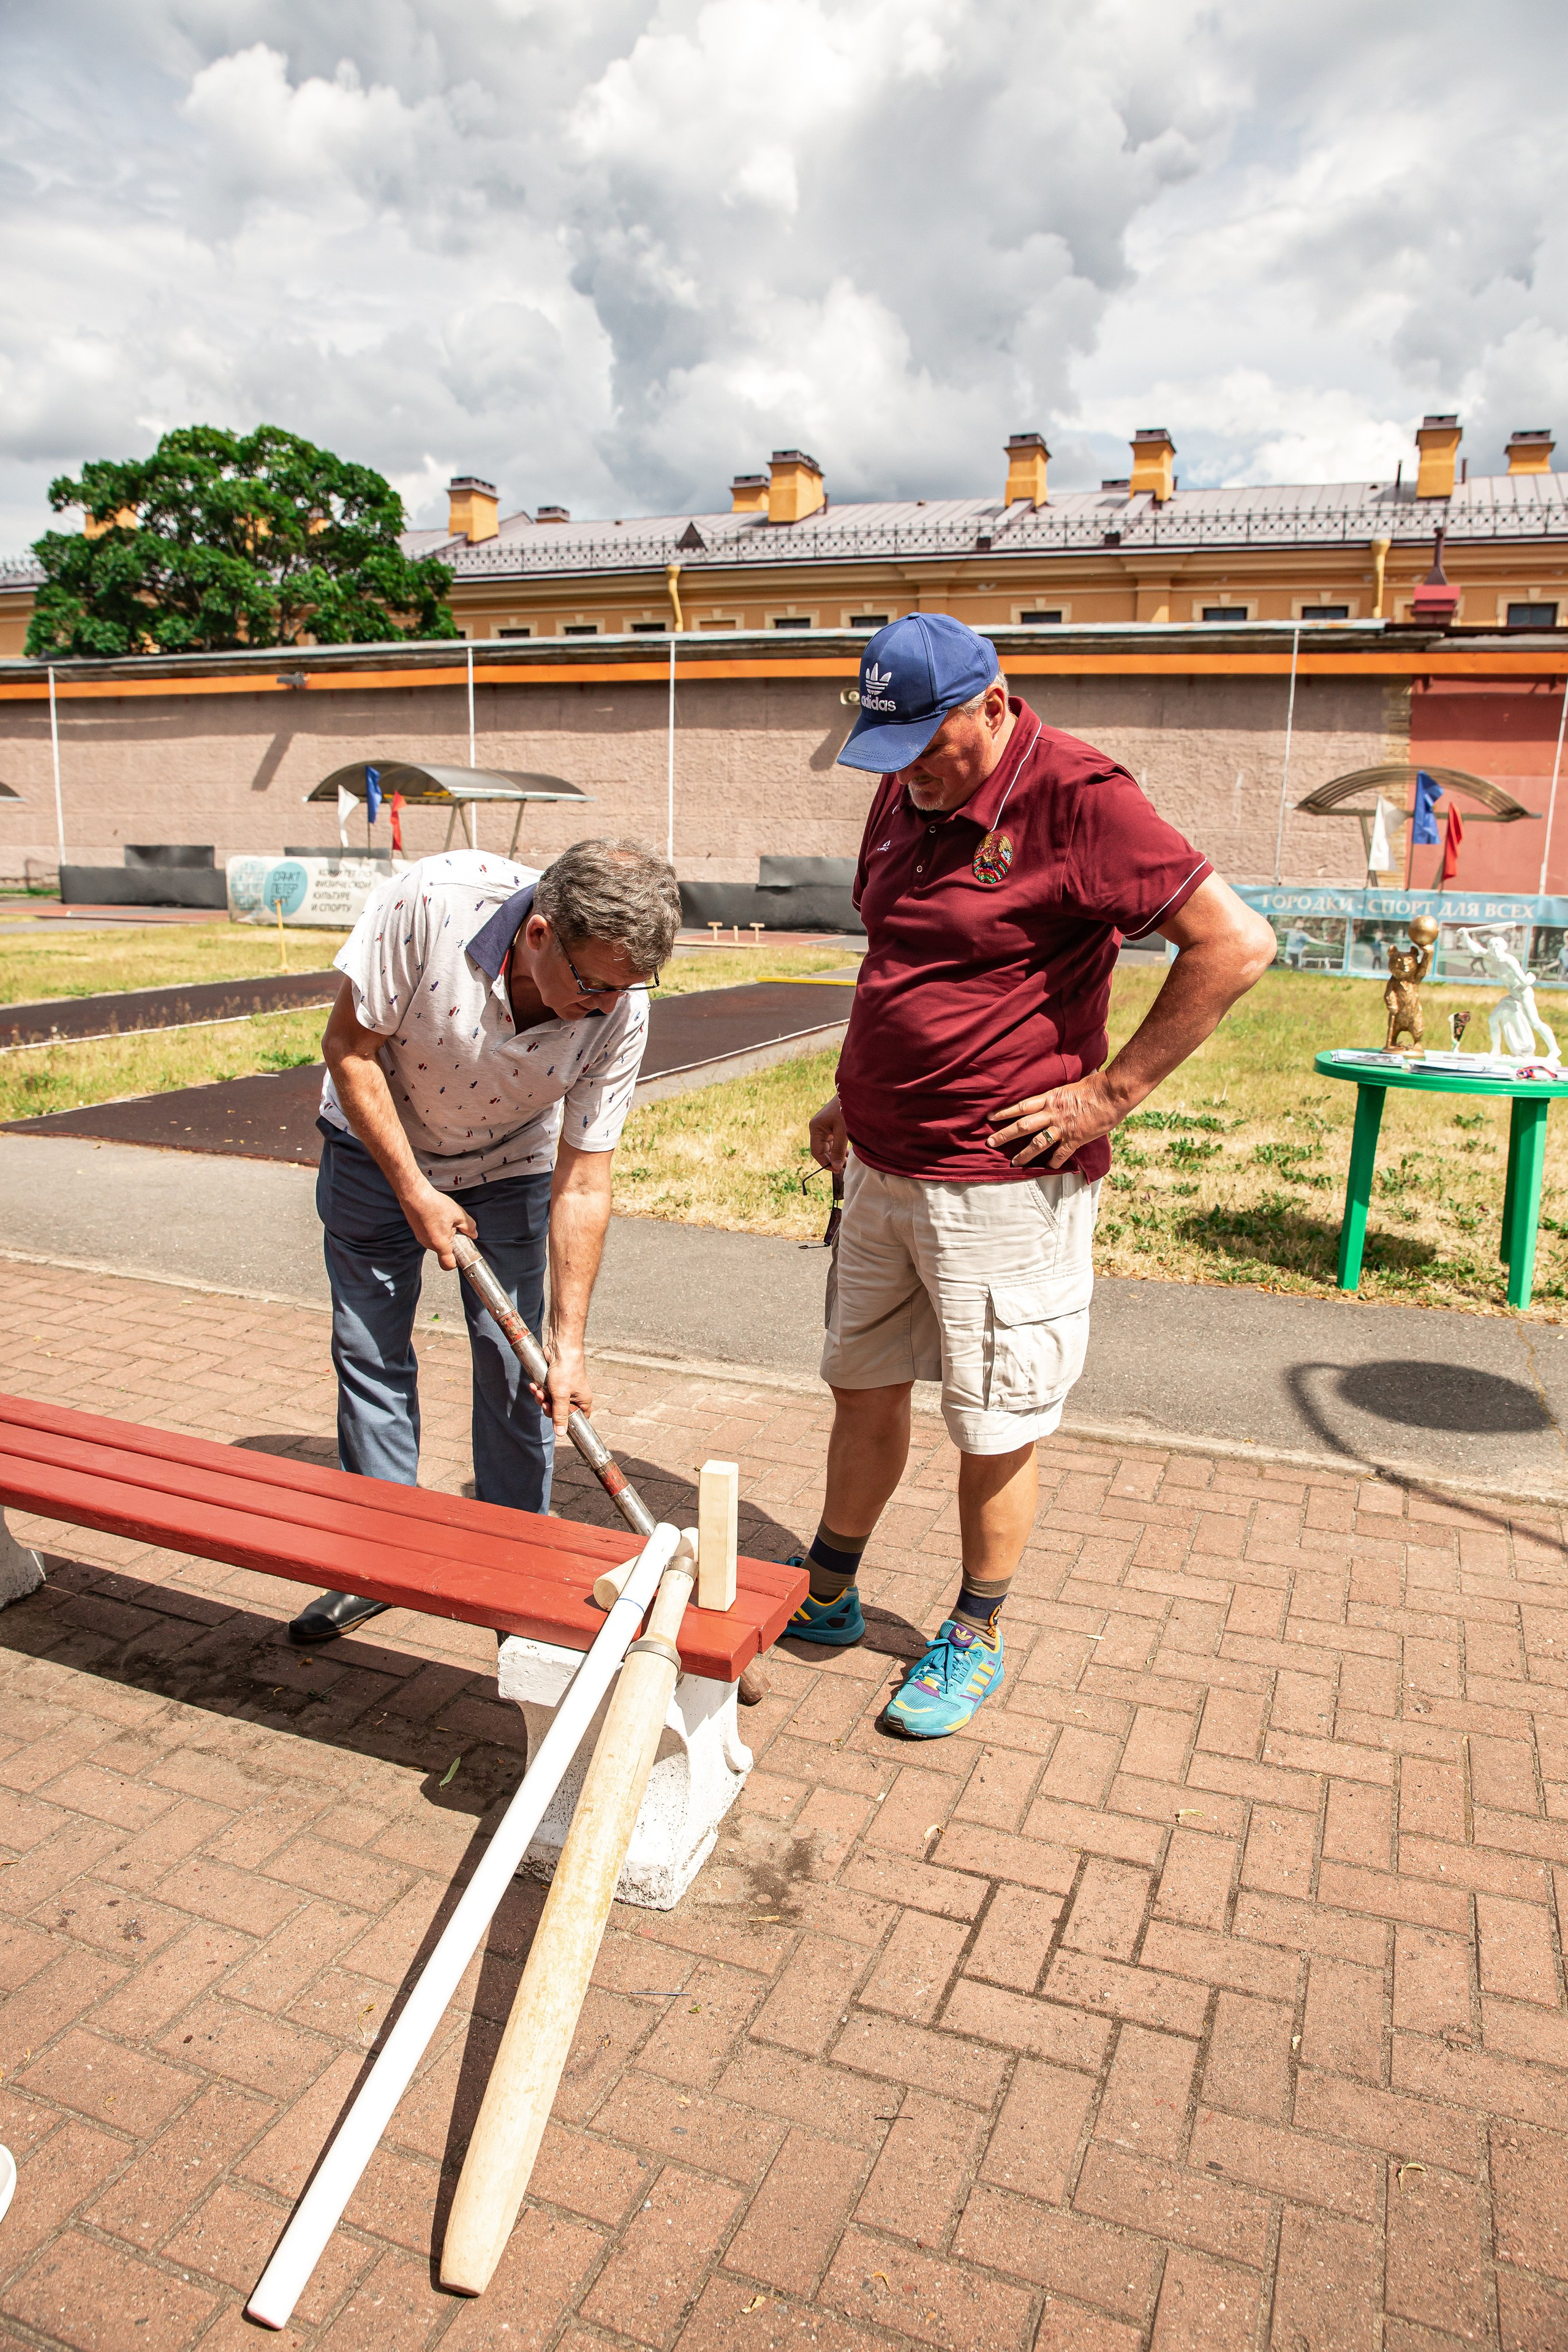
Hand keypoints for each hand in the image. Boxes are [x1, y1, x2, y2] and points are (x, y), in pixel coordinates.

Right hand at [402, 1183, 478, 1267]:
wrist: (414, 1195)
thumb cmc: (434, 1204)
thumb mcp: (459, 1214)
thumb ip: (469, 1227)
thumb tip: (473, 1234)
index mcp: (440, 1244)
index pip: (448, 1265)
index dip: (457, 1262)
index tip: (463, 1253)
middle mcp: (428, 1244)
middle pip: (443, 1252)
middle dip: (452, 1243)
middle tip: (456, 1229)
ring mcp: (421, 1238)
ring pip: (436, 1242)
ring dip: (444, 1235)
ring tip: (445, 1219)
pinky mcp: (417, 1231)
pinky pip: (430, 1235)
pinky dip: (436, 1229)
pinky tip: (437, 1216)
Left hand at [539, 1335, 590, 1436]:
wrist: (560, 1348)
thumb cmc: (566, 1370)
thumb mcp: (561, 1396)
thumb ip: (559, 1415)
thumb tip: (561, 1433)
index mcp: (583, 1401)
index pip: (578, 1419)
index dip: (566, 1422)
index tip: (556, 1421)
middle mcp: (575, 1396)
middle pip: (560, 1412)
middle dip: (549, 1407)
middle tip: (545, 1401)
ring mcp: (565, 1388)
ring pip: (551, 1402)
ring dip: (542, 1398)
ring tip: (538, 1390)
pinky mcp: (555, 1382)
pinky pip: (546, 1392)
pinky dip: (540, 1390)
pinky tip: (535, 1385)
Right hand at [809, 1094, 849, 1171]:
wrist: (853, 1094)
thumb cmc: (846, 1109)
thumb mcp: (843, 1131)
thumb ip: (839, 1149)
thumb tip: (836, 1167)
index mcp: (815, 1128)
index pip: (816, 1152)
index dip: (825, 1163)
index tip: (837, 1170)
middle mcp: (817, 1128)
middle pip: (821, 1150)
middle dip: (831, 1160)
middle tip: (843, 1168)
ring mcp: (824, 1127)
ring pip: (827, 1147)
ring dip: (836, 1155)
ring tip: (846, 1162)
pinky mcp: (831, 1126)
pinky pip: (832, 1141)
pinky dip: (838, 1148)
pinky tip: (846, 1153)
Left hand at [986, 1072, 1124, 1170]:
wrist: (1112, 1092)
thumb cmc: (1095, 1085)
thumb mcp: (1071, 1086)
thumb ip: (1061, 1094)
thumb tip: (1058, 1095)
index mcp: (1050, 1098)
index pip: (1021, 1106)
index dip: (1004, 1112)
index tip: (990, 1117)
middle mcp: (1052, 1113)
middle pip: (1022, 1125)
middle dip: (1005, 1135)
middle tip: (990, 1143)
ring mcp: (1063, 1127)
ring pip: (1037, 1143)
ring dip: (1024, 1154)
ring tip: (1013, 1162)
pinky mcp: (1075, 1138)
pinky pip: (1061, 1154)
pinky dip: (1054, 1162)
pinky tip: (1049, 1168)